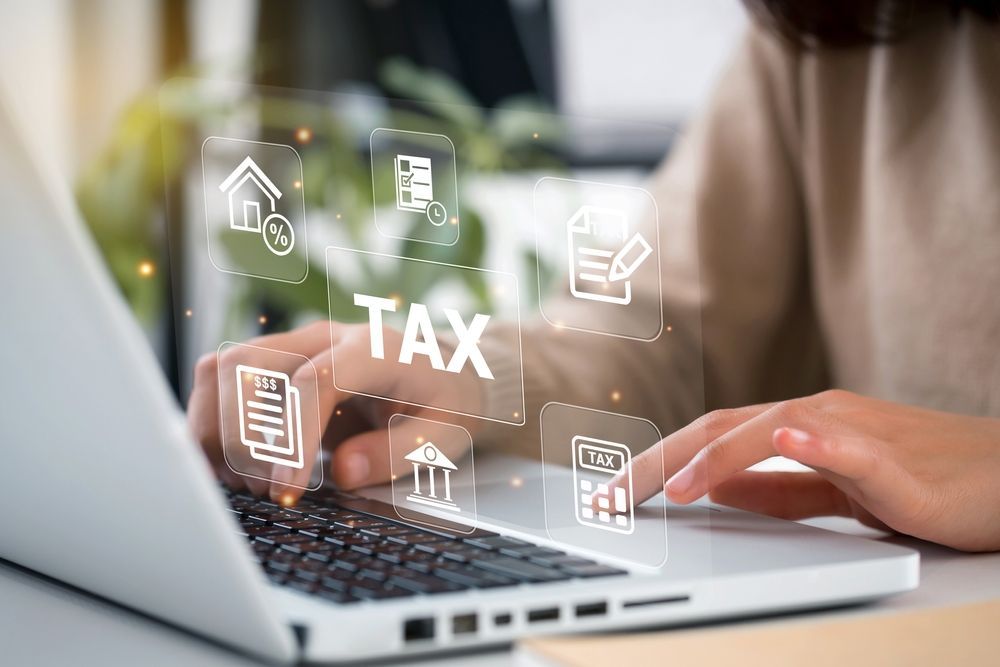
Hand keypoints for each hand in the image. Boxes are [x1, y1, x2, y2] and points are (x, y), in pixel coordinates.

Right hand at [187, 321, 482, 503]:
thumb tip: (342, 472)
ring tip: (243, 480)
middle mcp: (325, 338)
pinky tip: (232, 465)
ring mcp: (296, 345)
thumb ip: (396, 453)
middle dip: (242, 434)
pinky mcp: (275, 364)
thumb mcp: (442, 436)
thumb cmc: (445, 403)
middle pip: (249, 363)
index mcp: (372, 349)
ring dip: (217, 428)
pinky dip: (213, 423)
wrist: (446, 372)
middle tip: (263, 489)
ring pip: (223, 367)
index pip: (313, 382)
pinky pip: (222, 380)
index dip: (291, 438)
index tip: (286, 491)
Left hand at [628, 390, 999, 551]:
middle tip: (609, 499)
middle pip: (719, 429)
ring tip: (667, 488)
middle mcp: (817, 416)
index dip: (654, 462)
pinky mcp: (897, 461)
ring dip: (713, 457)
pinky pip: (852, 446)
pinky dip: (816, 440)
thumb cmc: (926, 482)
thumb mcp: (834, 489)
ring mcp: (857, 431)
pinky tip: (787, 436)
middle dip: (657, 463)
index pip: (708, 437)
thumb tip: (716, 491)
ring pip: (771, 431)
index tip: (611, 495)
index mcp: (798, 425)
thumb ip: (779, 489)